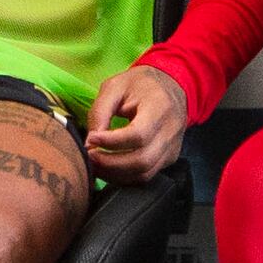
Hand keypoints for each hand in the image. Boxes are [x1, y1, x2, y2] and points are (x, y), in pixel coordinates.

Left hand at [84, 63, 191, 182]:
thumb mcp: (115, 86)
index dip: (111, 142)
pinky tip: (109, 168)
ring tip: (96, 164)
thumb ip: (100, 112)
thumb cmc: (140, 85)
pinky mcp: (170, 158)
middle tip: (89, 157)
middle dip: (110, 163)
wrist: (171, 86)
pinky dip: (125, 177)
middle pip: (142, 160)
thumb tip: (90, 143)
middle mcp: (171, 131)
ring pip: (144, 174)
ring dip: (115, 174)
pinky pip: (147, 175)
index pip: (138, 134)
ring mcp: (173, 147)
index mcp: (160, 107)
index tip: (91, 139)